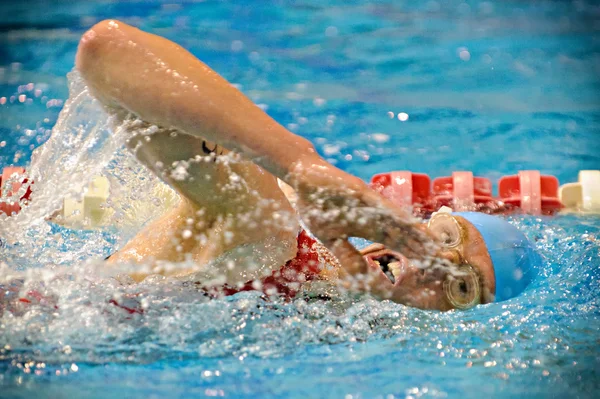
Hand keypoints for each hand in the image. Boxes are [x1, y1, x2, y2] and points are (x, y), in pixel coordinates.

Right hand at [287, 154, 435, 293]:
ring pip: (396, 221)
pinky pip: (379, 206)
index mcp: (366, 227)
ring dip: (416, 234)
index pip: (392, 245)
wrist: (303, 177)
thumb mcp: (330, 237)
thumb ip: (346, 255)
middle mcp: (373, 215)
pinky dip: (394, 216)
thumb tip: (358, 276)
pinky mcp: (360, 191)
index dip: (410, 256)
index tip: (428, 270)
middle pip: (401, 235)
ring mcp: (368, 203)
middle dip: (421, 248)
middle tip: (444, 261)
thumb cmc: (315, 205)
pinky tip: (412, 225)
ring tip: (437, 246)